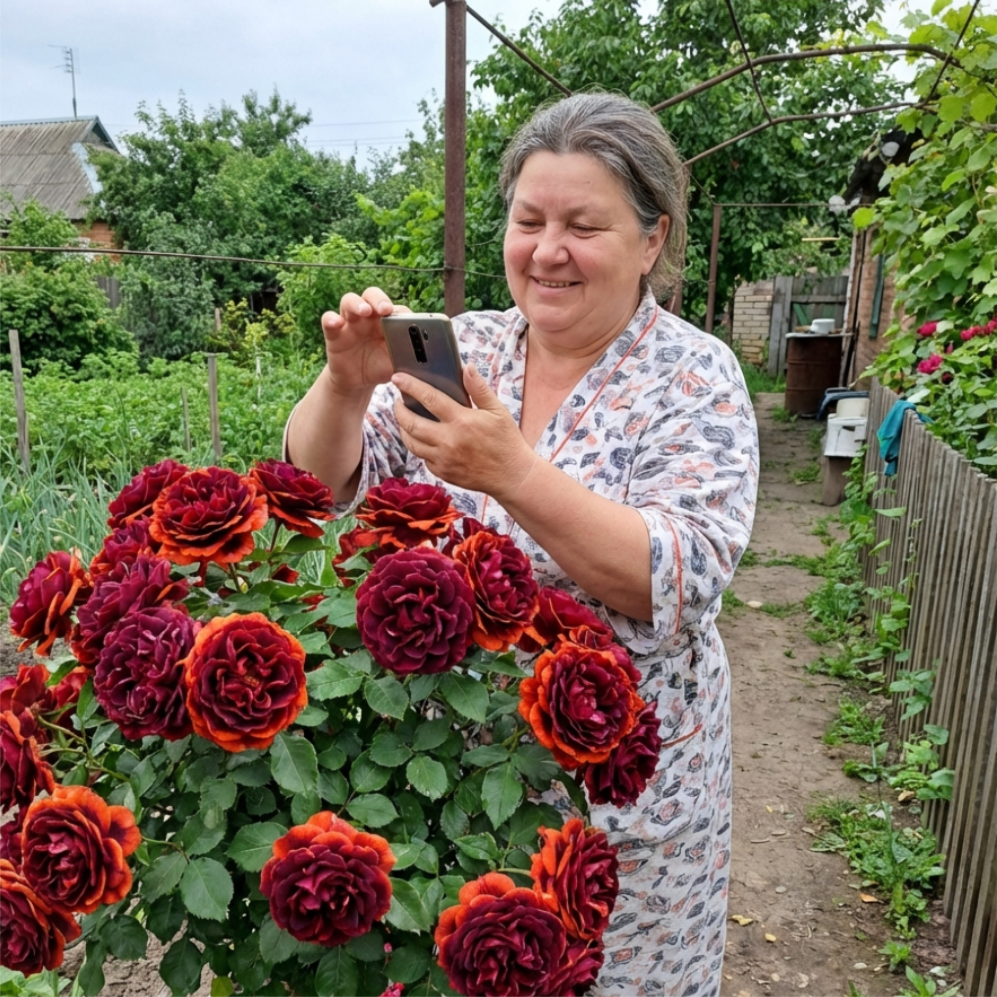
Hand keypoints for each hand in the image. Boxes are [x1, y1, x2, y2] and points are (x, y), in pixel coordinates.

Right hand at [321, 288, 409, 398]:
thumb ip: (411, 358)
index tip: (404, 318)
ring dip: (357, 303)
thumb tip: (430, 360)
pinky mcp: (335, 332)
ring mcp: (350, 322)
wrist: (359, 381)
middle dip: (379, 299)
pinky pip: (329, 319)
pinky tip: (335, 323)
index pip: (393, 307)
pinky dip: (330, 319)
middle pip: (372, 295)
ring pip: (350, 301)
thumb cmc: (381, 367)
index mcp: (387, 321)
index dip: (398, 310)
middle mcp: (369, 316)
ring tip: (364, 311)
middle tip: (385, 309)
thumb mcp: (398, 364)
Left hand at [392, 365, 538, 499]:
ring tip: (404, 420)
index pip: (429, 398)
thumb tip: (467, 367)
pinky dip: (419, 447)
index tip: (397, 378)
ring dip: (404, 429)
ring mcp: (444, 459)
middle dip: (399, 410)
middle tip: (397, 402)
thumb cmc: (506, 441)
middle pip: (411, 423)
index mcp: (462, 421)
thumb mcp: (498, 411)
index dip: (410, 386)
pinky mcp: (443, 473)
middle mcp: (449, 441)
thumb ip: (479, 389)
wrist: (511, 476)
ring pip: (411, 443)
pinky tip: (423, 439)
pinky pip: (423, 458)